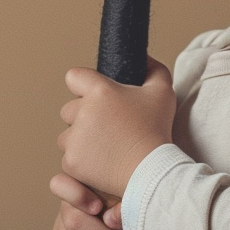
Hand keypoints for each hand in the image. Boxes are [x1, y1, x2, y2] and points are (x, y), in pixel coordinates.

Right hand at [47, 172, 145, 229]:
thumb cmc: (135, 209)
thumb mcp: (133, 200)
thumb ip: (122, 203)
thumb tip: (111, 218)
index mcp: (84, 184)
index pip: (62, 184)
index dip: (77, 197)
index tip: (98, 208)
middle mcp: (69, 205)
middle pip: (72, 221)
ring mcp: (62, 227)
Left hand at [57, 56, 174, 197]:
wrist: (152, 170)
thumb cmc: (157, 130)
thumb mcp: (163, 92)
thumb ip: (153, 69)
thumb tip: (144, 59)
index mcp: (100, 91)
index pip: (73, 77)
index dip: (82, 86)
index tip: (94, 97)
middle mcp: (82, 112)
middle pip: (68, 109)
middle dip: (82, 117)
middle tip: (107, 128)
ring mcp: (74, 138)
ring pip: (66, 135)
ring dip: (80, 139)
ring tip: (106, 147)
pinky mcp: (72, 161)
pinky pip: (68, 157)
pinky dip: (81, 162)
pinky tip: (102, 163)